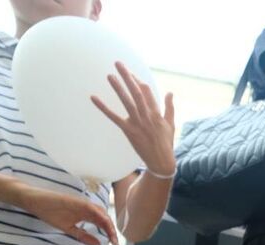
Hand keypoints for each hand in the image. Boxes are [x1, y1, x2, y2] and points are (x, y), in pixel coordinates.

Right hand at [15, 184, 118, 244]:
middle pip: (104, 218)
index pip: (102, 223)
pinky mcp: (75, 200)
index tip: (114, 244)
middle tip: (116, 242)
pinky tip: (103, 223)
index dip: (110, 233)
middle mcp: (86, 207)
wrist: (34, 201)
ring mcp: (81, 203)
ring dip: (108, 224)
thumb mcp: (69, 229)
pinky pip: (90, 207)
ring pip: (100, 212)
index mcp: (85, 214)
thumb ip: (83, 236)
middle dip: (111, 230)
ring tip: (112, 235)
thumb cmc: (50, 212)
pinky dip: (98, 214)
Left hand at [91, 62, 176, 177]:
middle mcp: (147, 115)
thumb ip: (169, 107)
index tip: (129, 72)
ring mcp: (138, 123)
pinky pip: (114, 118)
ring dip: (118, 88)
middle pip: (136, 92)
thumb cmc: (166, 143)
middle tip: (118, 63)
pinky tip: (94, 98)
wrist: (161, 161)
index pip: (146, 91)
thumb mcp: (171, 124)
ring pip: (127, 102)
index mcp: (157, 112)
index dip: (137, 80)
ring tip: (110, 75)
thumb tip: (170, 92)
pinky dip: (103, 107)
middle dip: (127, 76)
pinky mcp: (129, 131)